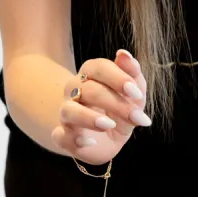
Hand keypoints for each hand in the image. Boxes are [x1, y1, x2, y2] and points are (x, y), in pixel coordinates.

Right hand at [49, 49, 149, 164]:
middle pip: (88, 90)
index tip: (136, 94)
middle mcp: (74, 92)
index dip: (117, 78)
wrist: (105, 139)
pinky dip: (74, 139)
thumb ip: (133, 75)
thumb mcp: (133, 96)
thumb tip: (124, 54)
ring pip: (69, 110)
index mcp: (90, 76)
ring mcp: (66, 115)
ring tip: (110, 125)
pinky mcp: (63, 137)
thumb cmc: (118, 110)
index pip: (97, 67)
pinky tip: (90, 142)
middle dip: (115, 102)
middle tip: (136, 117)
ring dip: (89, 118)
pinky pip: (61, 136)